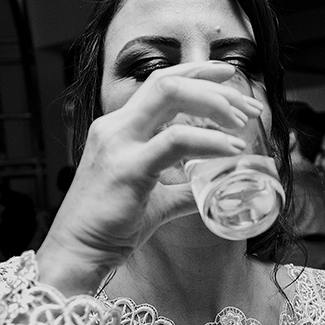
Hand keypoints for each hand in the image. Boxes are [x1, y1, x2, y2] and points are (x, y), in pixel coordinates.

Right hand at [37, 61, 261, 294]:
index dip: (196, 71)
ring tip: (242, 122)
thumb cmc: (110, 228)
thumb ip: (182, 189)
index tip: (227, 74)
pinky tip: (232, 148)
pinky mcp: (129, 169)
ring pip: (171, 96)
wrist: (76, 253)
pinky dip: (210, 140)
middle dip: (213, 84)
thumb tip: (212, 189)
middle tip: (248, 104)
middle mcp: (116, 127)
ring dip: (214, 103)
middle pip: (168, 81)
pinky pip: (176, 141)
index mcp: (119, 128)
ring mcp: (119, 144)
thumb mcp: (154, 201)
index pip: (160, 83)